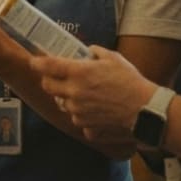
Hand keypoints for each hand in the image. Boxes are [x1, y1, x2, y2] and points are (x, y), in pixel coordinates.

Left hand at [31, 46, 154, 137]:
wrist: (146, 111)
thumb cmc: (131, 82)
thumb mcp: (114, 58)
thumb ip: (96, 53)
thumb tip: (88, 52)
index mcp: (79, 73)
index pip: (48, 67)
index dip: (37, 62)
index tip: (34, 61)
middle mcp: (74, 94)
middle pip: (48, 87)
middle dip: (50, 81)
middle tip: (59, 78)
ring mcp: (79, 114)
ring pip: (64, 105)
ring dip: (70, 99)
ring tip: (88, 95)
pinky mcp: (87, 129)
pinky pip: (80, 121)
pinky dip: (85, 116)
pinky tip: (99, 111)